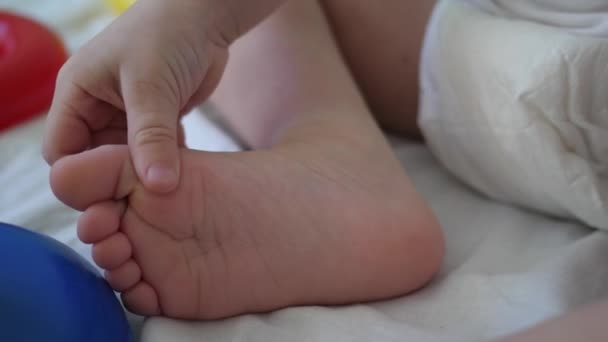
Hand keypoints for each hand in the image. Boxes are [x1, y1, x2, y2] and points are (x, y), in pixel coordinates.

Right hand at [43, 0, 227, 192]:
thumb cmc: (168, 34)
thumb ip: (151, 137)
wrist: (206, 16)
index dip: (81, 177)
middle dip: (115, 182)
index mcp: (76, 93)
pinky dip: (164, 165)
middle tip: (146, 200)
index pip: (61, 151)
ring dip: (144, 175)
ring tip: (167, 190)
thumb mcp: (152, 86)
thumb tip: (157, 186)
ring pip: (125, 162)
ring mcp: (126, 115)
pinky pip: (152, 154)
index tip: (113, 196)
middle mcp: (96, 107)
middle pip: (93, 161)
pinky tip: (183, 173)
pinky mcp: (154, 121)